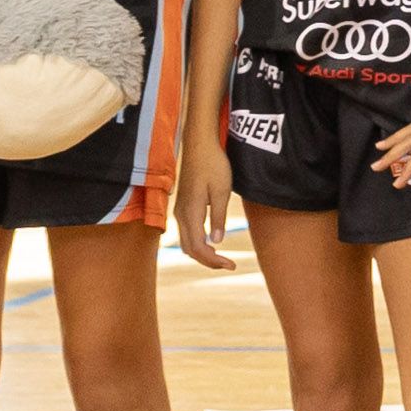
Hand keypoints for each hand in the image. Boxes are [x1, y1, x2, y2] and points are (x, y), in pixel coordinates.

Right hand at [176, 134, 238, 270]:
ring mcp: (179, 210)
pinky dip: (197, 243)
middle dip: (208, 261)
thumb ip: (218, 217)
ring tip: (222, 257)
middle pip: (190, 249)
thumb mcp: (222, 191)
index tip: (231, 265)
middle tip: (229, 265)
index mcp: (191, 212)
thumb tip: (217, 241)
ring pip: (186, 242)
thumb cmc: (213, 165)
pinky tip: (210, 242)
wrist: (199, 145)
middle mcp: (181, 214)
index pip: (198, 247)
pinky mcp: (182, 206)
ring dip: (202, 253)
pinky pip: (186, 232)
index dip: (213, 260)